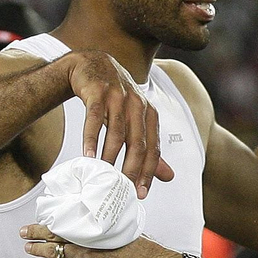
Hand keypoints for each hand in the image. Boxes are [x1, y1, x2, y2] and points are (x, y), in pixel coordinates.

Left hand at [20, 226, 182, 257]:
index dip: (44, 230)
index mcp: (97, 237)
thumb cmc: (145, 250)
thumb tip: (94, 221)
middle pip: (56, 248)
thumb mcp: (124, 230)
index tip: (32, 227)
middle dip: (37, 244)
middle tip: (25, 238)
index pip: (63, 232)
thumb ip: (106, 228)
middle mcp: (90, 254)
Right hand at [64, 51, 174, 198]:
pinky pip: (94, 119)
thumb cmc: (114, 97)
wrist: (91, 65)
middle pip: (138, 143)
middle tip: (124, 188)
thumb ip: (149, 148)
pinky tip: (88, 155)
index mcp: (150, 113)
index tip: (140, 193)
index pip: (153, 148)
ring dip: (111, 157)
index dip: (149, 172)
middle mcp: (138, 104)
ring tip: (104, 176)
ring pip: (117, 132)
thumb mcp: (134, 120)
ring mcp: (118, 96)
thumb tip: (169, 176)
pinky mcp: (98, 91)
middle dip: (132, 169)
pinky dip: (91, 139)